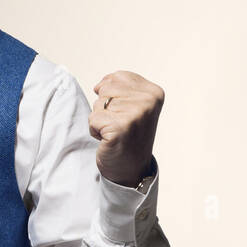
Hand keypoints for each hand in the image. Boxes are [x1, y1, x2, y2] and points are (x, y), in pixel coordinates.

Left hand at [89, 70, 163, 186]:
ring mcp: (135, 114)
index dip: (113, 96)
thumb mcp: (132, 105)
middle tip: (119, 125)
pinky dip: (95, 131)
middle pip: (105, 89)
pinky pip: (93, 119)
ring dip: (100, 120)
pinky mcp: (120, 128)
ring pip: (97, 104)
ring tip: (115, 132)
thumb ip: (119, 86)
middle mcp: (148, 101)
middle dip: (105, 108)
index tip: (126, 114)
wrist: (131, 169)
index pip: (117, 77)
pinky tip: (108, 139)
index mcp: (154, 92)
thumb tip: (98, 85)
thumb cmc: (128, 136)